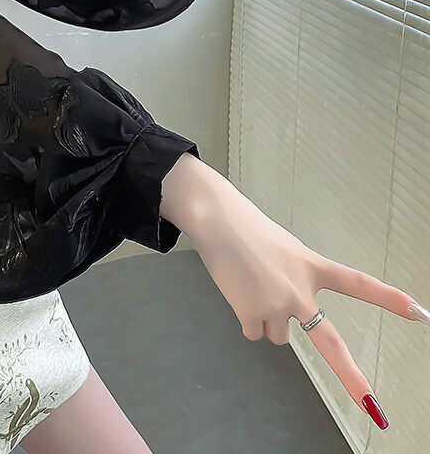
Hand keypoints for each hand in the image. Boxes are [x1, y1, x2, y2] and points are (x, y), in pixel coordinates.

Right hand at [160, 153, 429, 430]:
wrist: (218, 221)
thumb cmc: (247, 231)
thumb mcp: (284, 250)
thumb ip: (294, 281)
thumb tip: (282, 317)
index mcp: (313, 267)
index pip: (358, 284)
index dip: (389, 299)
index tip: (419, 313)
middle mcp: (300, 291)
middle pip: (330, 343)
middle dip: (351, 378)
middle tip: (372, 407)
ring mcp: (278, 304)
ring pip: (277, 335)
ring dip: (265, 318)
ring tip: (250, 286)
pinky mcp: (252, 313)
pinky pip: (253, 332)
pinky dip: (245, 317)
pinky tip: (238, 291)